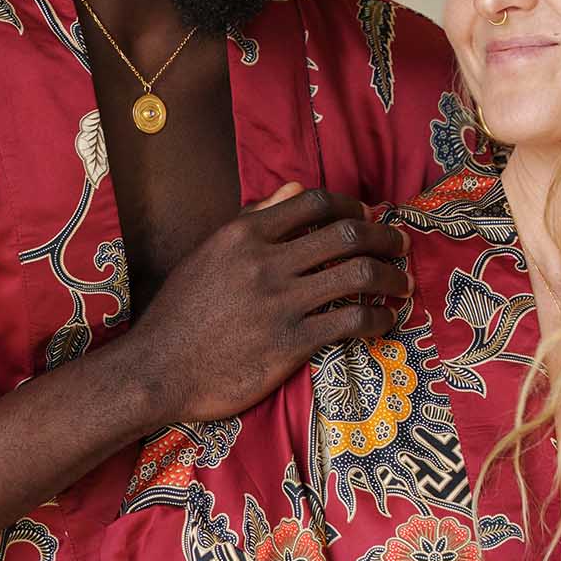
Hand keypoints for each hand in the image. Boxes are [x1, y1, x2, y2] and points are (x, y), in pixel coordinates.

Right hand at [128, 185, 410, 426]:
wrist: (158, 370)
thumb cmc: (179, 314)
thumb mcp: (208, 255)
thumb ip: (254, 220)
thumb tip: (295, 190)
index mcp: (244, 233)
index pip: (314, 202)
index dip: (352, 206)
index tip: (368, 216)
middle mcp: (265, 261)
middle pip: (347, 234)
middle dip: (385, 238)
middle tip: (400, 247)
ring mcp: (280, 302)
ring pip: (358, 275)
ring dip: (391, 278)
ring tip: (402, 285)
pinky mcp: (291, 342)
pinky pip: (352, 321)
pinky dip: (379, 319)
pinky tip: (386, 322)